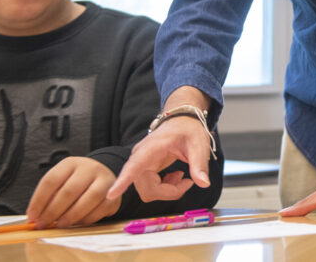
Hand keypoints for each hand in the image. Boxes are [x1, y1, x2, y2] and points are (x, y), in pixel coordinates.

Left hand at [26, 157, 122, 227]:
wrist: (104, 176)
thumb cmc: (77, 182)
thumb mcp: (62, 181)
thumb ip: (49, 196)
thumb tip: (35, 217)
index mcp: (70, 163)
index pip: (51, 180)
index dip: (39, 201)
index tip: (32, 217)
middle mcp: (89, 168)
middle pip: (69, 191)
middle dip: (52, 212)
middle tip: (43, 225)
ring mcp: (104, 180)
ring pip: (88, 199)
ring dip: (70, 216)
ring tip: (60, 225)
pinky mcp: (114, 194)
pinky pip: (100, 209)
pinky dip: (86, 219)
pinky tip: (77, 223)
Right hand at [106, 87, 210, 202]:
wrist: (182, 121)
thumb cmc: (187, 130)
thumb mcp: (198, 145)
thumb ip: (199, 165)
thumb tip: (203, 183)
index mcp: (150, 148)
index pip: (133, 166)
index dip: (123, 181)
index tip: (111, 194)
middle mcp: (140, 158)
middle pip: (147, 189)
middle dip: (169, 192)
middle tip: (188, 181)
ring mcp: (140, 165)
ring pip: (148, 192)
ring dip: (167, 191)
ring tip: (182, 177)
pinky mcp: (143, 170)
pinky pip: (150, 189)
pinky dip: (164, 189)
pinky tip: (175, 178)